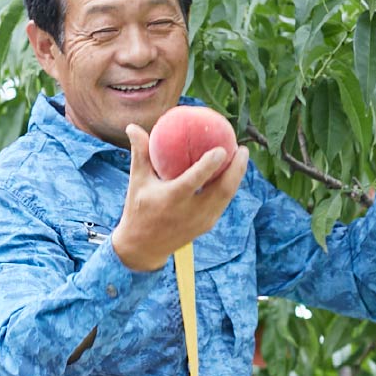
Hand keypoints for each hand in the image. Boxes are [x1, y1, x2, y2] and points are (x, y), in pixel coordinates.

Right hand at [111, 123, 249, 271]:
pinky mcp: (206, 226)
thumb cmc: (138, 209)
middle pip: (222, 190)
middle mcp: (190, 211)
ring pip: (227, 197)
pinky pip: (223, 203)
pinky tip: (233, 173)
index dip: (210, 165)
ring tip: (242, 157)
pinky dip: (230, 187)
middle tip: (242, 148)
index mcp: (172, 199)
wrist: (142, 247)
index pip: (195, 180)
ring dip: (238, 176)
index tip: (222, 148)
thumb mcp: (137, 181)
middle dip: (237, 169)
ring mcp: (201, 221)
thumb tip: (133, 127)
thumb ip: (140, 153)